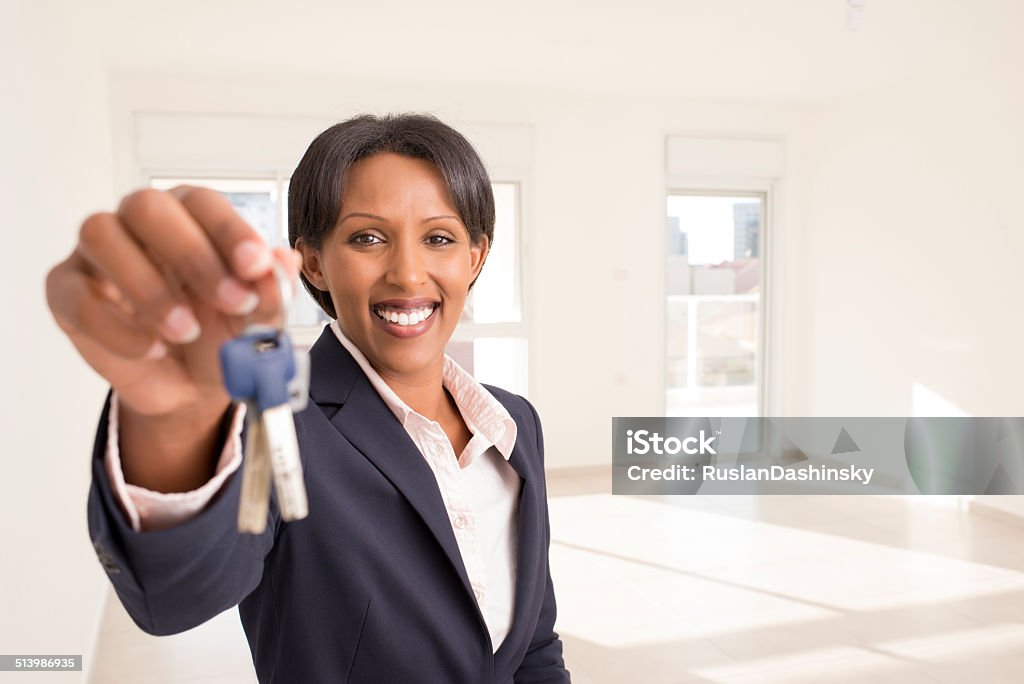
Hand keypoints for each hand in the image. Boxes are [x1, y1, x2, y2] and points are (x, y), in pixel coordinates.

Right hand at [46, 186, 300, 418]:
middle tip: (232, 302)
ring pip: (101, 236)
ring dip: (150, 288)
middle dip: (193, 255)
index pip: (203, 202)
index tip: (256, 267)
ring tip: (187, 330)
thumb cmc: (220, 334)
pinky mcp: (66, 292)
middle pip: (147, 206)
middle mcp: (138, 224)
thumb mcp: (255, 320)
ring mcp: (97, 254)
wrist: (188, 385)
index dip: (230, 231)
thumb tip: (281, 265)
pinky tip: (152, 349)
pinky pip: (76, 296)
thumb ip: (270, 292)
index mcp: (189, 217)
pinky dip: (117, 328)